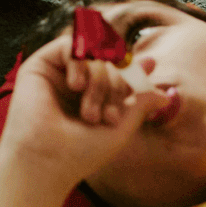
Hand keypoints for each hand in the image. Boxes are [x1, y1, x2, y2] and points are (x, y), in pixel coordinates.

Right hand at [0, 35, 166, 190]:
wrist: (46, 160)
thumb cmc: (80, 153)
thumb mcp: (119, 129)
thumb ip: (139, 105)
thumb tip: (164, 93)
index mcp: (93, 98)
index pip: (118, 74)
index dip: (134, 68)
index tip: (150, 63)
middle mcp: (76, 84)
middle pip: (110, 63)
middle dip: (118, 86)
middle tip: (110, 117)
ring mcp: (58, 74)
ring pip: (93, 55)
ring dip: (100, 80)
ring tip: (89, 112)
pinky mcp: (40, 65)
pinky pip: (70, 46)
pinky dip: (80, 62)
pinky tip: (76, 86)